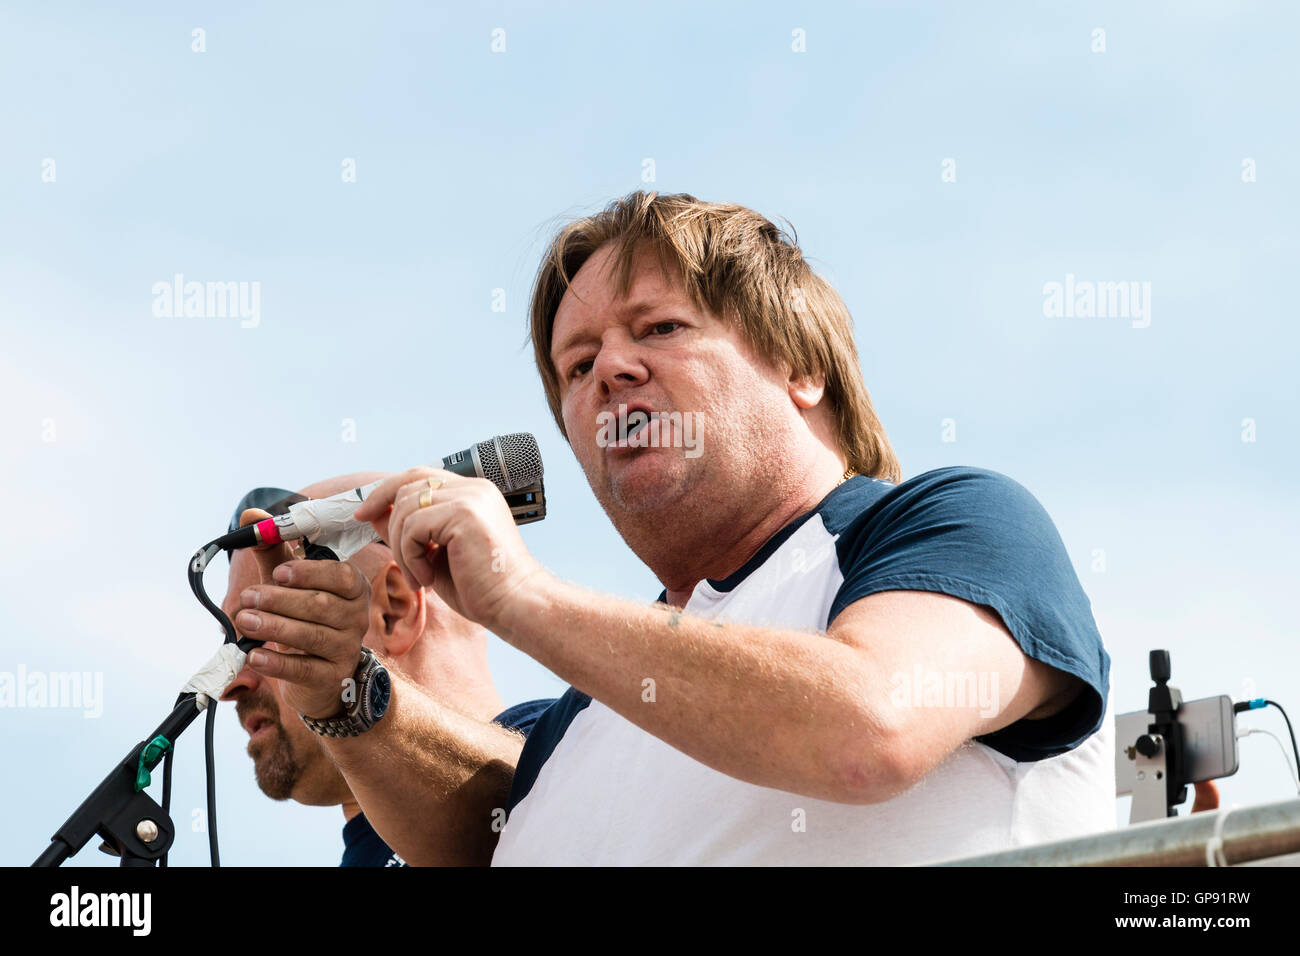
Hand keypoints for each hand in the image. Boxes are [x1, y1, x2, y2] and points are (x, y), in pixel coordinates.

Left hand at [236, 559, 370, 718]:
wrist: (317, 675)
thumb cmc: (303, 618)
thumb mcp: (289, 584)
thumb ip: (272, 552)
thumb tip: (250, 517)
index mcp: (353, 588)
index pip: (342, 576)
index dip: (310, 573)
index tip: (278, 573)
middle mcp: (357, 617)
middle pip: (321, 605)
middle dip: (280, 600)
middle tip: (247, 597)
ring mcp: (347, 649)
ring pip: (312, 636)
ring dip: (274, 627)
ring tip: (243, 620)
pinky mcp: (332, 677)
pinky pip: (303, 669)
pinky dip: (277, 663)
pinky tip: (254, 655)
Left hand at [353, 467, 546, 631]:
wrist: (515, 605)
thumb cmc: (482, 588)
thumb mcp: (434, 555)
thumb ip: (408, 531)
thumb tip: (373, 514)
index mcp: (473, 493)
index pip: (419, 476)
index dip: (386, 491)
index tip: (364, 514)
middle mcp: (473, 488)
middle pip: (408, 484)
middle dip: (388, 520)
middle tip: (396, 558)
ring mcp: (471, 497)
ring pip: (406, 508)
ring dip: (401, 548)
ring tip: (420, 576)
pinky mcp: (464, 513)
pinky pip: (413, 527)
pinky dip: (410, 556)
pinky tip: (428, 578)